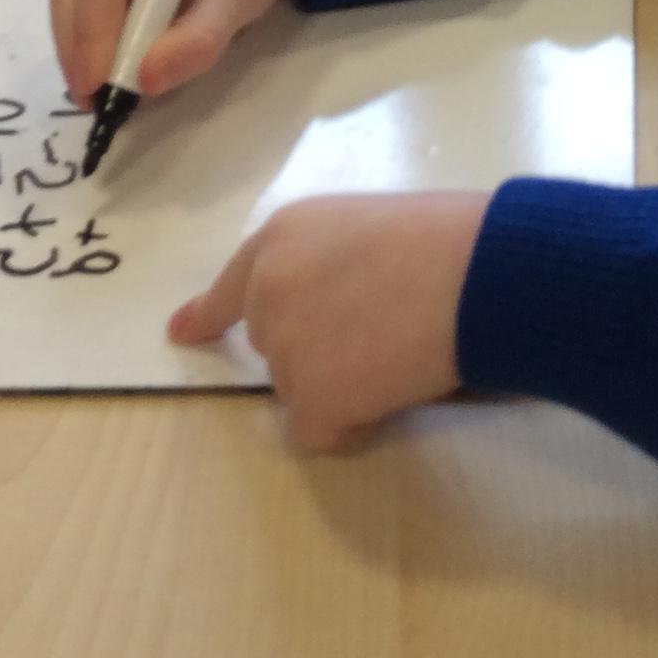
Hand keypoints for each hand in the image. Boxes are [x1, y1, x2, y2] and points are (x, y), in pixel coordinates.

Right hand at [49, 0, 316, 106]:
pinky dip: (83, 34)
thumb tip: (146, 80)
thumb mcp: (239, 1)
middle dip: (79, 48)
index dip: (96, 36)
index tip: (100, 89)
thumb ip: (199, 40)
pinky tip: (102, 63)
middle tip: (94, 100)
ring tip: (96, 91)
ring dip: (75, 46)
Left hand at [170, 190, 484, 448]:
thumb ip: (333, 261)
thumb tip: (344, 304)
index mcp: (281, 238)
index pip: (232, 287)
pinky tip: (391, 388)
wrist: (475, 273)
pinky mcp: (312, 397)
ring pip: (301, 390)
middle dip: (317, 350)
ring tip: (399, 352)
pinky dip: (352, 424)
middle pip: (275, 346)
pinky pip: (319, 431)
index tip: (182, 334)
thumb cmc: (448, 238)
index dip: (208, 314)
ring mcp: (284, 347)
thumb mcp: (368, 225)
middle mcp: (267, 291)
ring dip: (341, 386)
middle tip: (382, 331)